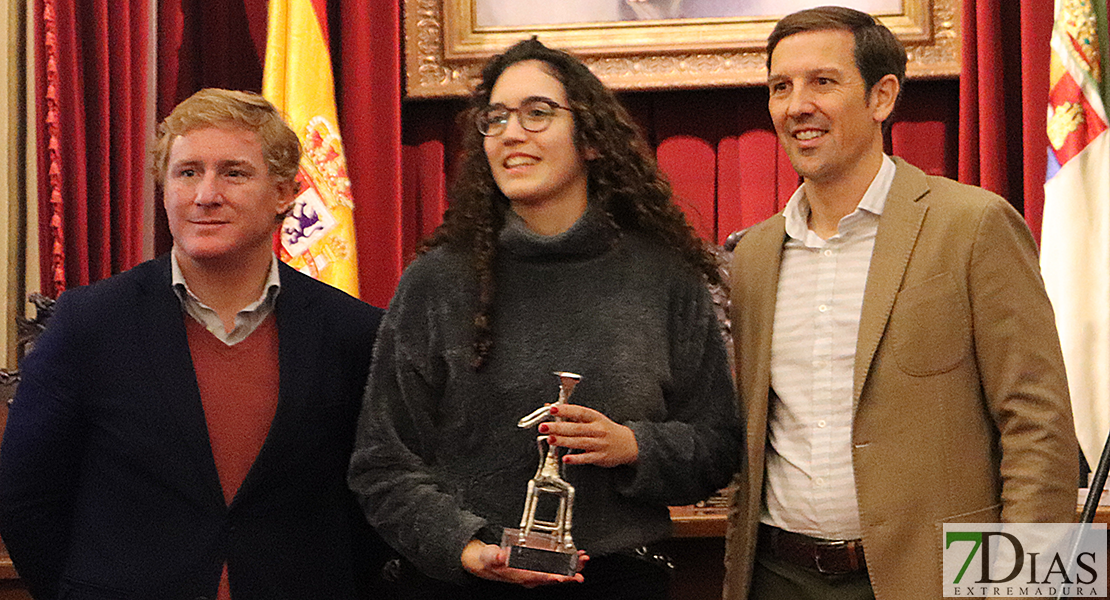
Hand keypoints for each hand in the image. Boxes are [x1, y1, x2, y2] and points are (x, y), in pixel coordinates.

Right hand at [460, 540, 586, 586]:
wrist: (489, 562)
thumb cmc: (490, 561)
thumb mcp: (490, 557)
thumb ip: (495, 556)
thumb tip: (501, 556)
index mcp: (520, 575)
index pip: (538, 578)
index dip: (549, 577)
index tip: (560, 577)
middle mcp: (531, 576)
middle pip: (552, 576)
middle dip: (567, 575)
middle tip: (579, 572)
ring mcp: (537, 571)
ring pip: (557, 571)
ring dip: (571, 567)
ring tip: (583, 561)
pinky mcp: (540, 565)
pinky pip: (556, 565)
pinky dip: (567, 560)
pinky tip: (575, 556)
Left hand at [541, 404, 638, 466]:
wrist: (628, 444)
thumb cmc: (607, 430)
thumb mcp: (593, 418)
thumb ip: (572, 414)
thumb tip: (551, 407)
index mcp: (595, 418)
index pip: (579, 412)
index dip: (566, 410)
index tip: (552, 409)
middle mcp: (597, 430)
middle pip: (576, 428)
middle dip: (558, 427)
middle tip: (544, 426)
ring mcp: (599, 444)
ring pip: (579, 442)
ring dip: (564, 441)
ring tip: (550, 439)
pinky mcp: (600, 457)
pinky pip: (587, 458)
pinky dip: (576, 459)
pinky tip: (566, 458)